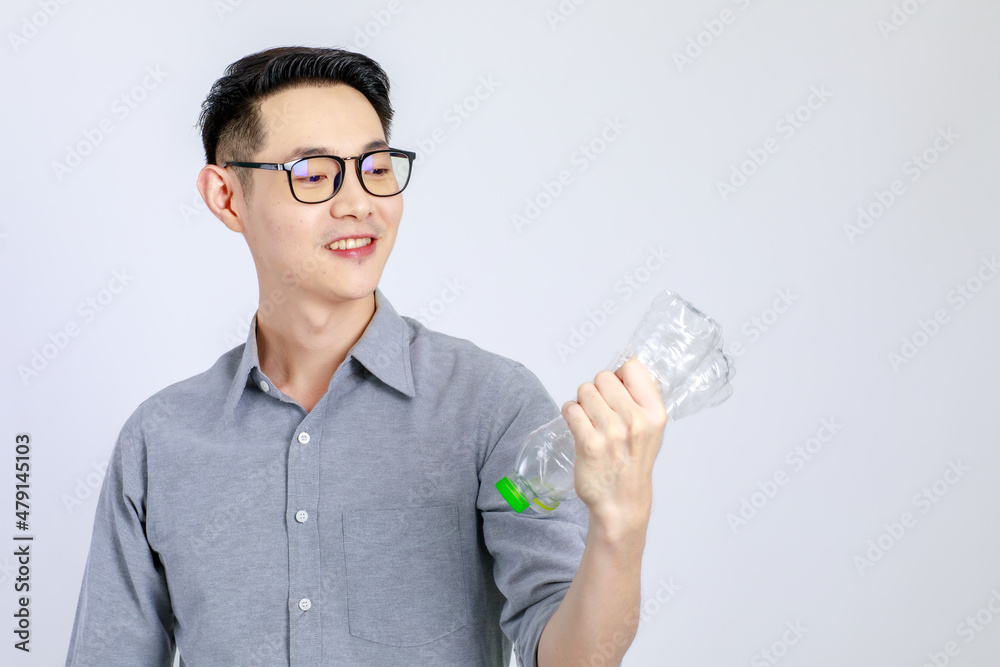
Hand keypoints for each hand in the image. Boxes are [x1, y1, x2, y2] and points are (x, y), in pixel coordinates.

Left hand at [561, 357, 667, 535]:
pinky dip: (570, 414)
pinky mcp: (589, 443)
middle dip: (597, 390)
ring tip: (590, 420)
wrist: (621, 501)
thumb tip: (625, 365)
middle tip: (600, 410)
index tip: (616, 390)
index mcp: (654, 413)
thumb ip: (642, 398)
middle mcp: (635, 420)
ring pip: (584, 390)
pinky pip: (570, 409)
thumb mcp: (652, 428)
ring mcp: (611, 431)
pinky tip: (579, 427)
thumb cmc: (633, 462)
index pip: (633, 368)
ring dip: (582, 402)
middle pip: (603, 377)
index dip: (620, 375)